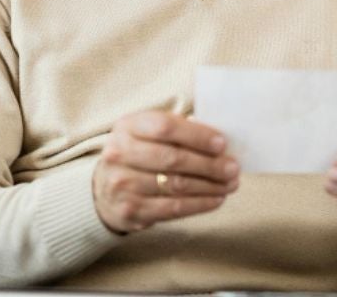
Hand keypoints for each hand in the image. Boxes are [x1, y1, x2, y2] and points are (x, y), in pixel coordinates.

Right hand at [92, 110, 239, 233]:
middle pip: (173, 158)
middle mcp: (119, 153)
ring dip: (210, 186)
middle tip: (233, 168)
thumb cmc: (138, 155)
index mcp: (127, 126)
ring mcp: (122, 184)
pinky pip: (173, 208)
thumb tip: (219, 141)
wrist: (103, 190)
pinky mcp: (130, 210)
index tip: (222, 143)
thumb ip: (177, 131)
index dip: (197, 135)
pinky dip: (199, 204)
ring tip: (230, 184)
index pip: (165, 127)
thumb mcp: (147, 133)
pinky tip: (216, 199)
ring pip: (176, 185)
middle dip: (209, 164)